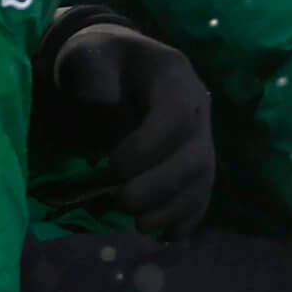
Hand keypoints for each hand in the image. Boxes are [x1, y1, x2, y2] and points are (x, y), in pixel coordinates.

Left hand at [38, 11, 214, 236]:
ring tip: (141, 226)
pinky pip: (203, 193)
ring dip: (175, 208)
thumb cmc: (99, 61)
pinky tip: (166, 236)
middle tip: (123, 202)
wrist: (119, 64)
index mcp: (175, 78)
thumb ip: (93, 74)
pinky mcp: (196, 160)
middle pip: (196, 156)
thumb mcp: (88, 55)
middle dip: (161, 186)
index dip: (149, 147)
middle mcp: (200, 108)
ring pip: (203, 179)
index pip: (177, 116)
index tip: (111, 165)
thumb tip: (104, 105)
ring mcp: (202, 137)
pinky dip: (188, 218)